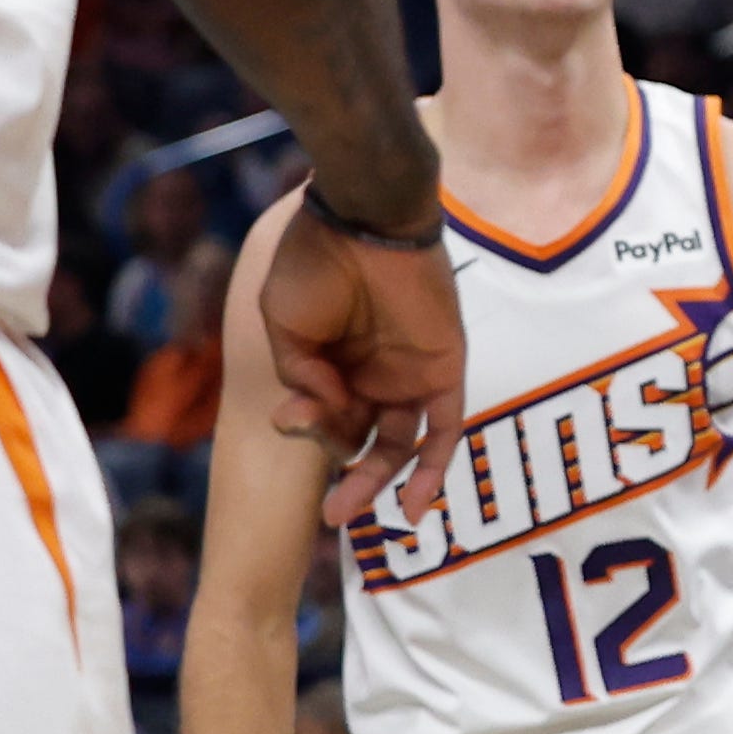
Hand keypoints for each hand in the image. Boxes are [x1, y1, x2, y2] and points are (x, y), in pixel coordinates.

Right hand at [259, 199, 468, 526]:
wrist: (363, 218)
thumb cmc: (317, 263)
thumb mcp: (288, 327)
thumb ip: (302, 376)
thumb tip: (314, 414)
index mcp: (334, 364)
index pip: (328, 421)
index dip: (311, 431)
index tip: (289, 420)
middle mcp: (375, 373)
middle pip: (365, 442)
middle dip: (348, 481)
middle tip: (330, 515)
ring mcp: (410, 372)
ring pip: (399, 444)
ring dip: (378, 481)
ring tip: (345, 511)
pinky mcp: (444, 368)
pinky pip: (444, 428)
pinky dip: (431, 468)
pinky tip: (412, 509)